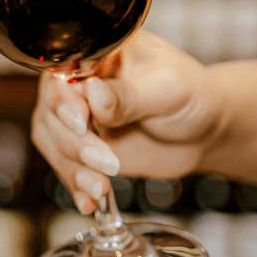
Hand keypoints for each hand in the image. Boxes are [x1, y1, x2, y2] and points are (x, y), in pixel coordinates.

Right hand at [31, 32, 226, 213]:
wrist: (205, 131)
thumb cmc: (192, 96)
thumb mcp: (168, 89)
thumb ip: (129, 94)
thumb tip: (92, 92)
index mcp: (97, 56)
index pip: (61, 74)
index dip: (64, 100)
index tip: (82, 123)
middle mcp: (80, 85)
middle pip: (51, 111)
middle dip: (74, 143)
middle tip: (106, 161)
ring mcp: (80, 117)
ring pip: (51, 140)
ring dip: (72, 168)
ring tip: (101, 186)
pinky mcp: (83, 146)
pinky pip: (64, 164)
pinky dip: (74, 184)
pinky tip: (89, 200)